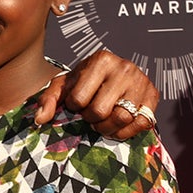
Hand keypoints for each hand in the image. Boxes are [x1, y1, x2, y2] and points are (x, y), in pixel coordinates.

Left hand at [34, 50, 159, 138]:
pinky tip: (117, 127)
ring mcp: (142, 81)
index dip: (74, 107)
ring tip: (101, 122)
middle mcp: (125, 67)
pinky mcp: (153, 96)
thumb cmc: (86, 81)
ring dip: (107, 127)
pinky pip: (141, 123)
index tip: (76, 103)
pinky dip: (126, 132)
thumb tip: (40, 119)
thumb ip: (49, 99)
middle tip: (90, 115)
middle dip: (90, 119)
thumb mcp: (66, 85)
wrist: (114, 75)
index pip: (79, 98)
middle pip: (101, 111)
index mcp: (101, 59)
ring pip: (122, 118)